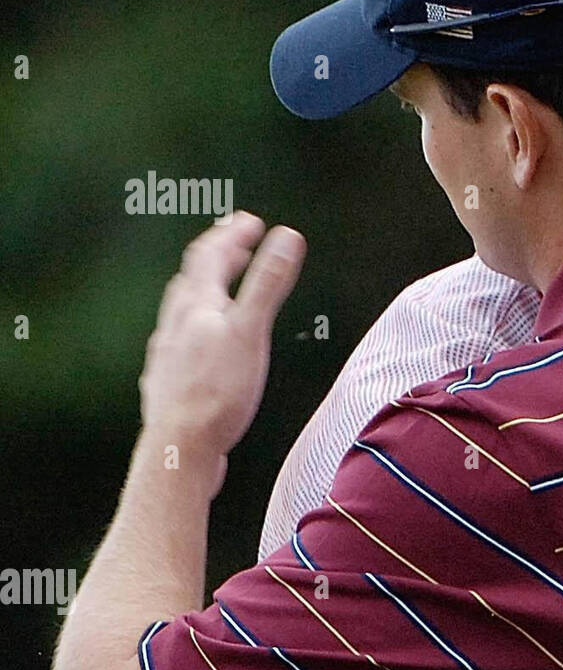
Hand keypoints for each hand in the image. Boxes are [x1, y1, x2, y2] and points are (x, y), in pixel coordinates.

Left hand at [139, 212, 305, 479]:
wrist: (182, 447)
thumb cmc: (217, 393)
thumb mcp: (251, 331)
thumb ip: (268, 282)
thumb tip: (286, 237)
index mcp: (197, 306)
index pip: (210, 256)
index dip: (232, 235)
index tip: (251, 222)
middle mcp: (177, 324)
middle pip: (193, 279)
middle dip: (217, 257)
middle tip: (236, 245)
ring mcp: (170, 353)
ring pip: (183, 311)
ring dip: (203, 292)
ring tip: (218, 289)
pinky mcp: (171, 381)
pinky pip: (182, 342)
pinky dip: (197, 328)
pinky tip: (202, 346)